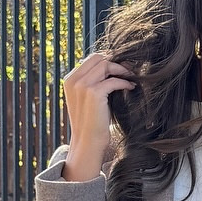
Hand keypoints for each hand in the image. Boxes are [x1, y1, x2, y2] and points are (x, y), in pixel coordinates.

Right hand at [61, 51, 135, 179]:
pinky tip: (131, 87)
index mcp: (70, 80)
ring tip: (131, 77)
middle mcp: (73, 80)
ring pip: (106, 65)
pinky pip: (113, 80)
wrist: (88, 142)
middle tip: (129, 69)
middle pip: (98, 58)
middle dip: (115, 62)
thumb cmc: (92, 121)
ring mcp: (82, 86)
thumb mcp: (88, 98)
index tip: (121, 67)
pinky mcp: (93, 93)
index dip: (108, 60)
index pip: (91, 59)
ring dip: (121, 70)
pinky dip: (124, 82)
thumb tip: (112, 66)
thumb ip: (94, 82)